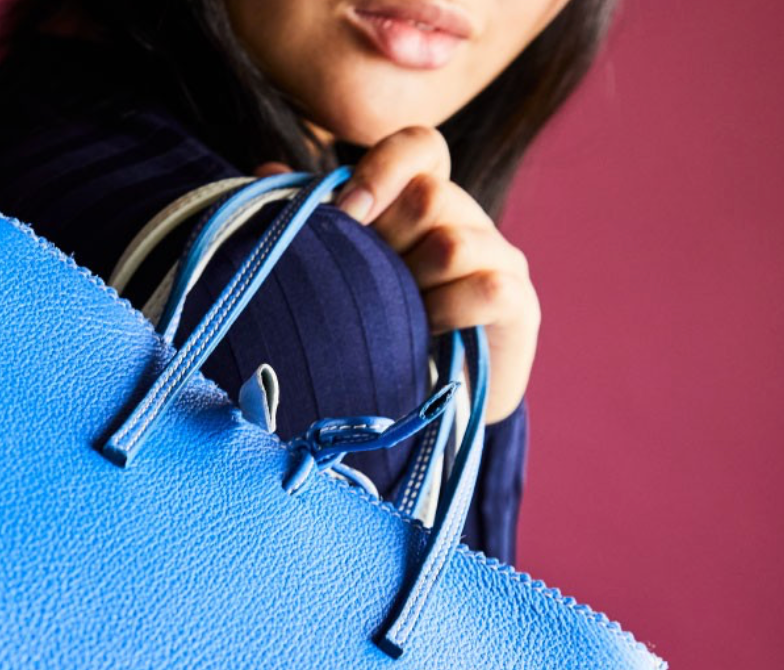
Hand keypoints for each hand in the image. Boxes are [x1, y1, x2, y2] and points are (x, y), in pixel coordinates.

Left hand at [256, 126, 537, 423]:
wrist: (426, 408)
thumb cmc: (378, 336)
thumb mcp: (343, 276)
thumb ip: (311, 224)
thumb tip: (265, 173)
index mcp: (424, 201)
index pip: (420, 146)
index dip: (382, 168)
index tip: (342, 214)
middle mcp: (466, 219)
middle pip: (430, 197)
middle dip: (388, 247)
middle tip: (371, 291)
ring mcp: (499, 257)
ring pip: (452, 244)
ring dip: (414, 288)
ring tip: (400, 320)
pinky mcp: (518, 302)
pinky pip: (488, 289)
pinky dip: (449, 313)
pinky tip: (428, 336)